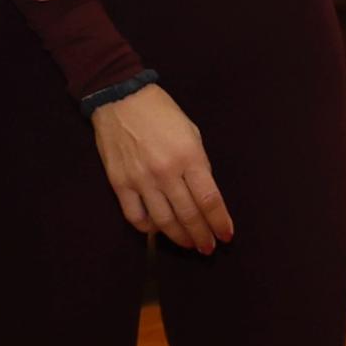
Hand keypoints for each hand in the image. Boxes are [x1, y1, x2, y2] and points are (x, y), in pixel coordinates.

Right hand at [94, 84, 234, 254]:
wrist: (120, 98)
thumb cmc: (161, 112)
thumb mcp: (191, 132)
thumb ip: (199, 164)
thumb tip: (203, 195)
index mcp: (189, 156)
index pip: (209, 199)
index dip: (219, 222)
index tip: (226, 235)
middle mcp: (166, 172)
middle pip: (188, 215)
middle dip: (202, 236)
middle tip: (209, 247)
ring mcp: (141, 180)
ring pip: (163, 221)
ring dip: (179, 238)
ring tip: (190, 245)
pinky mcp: (119, 184)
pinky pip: (135, 216)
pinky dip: (148, 229)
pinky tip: (158, 231)